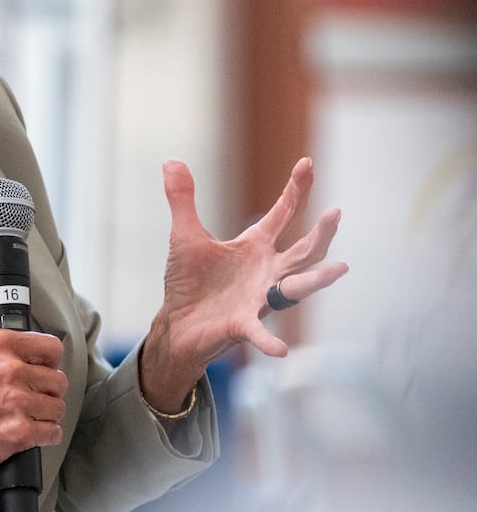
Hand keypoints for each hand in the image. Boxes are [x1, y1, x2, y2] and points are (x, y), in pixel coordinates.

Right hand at [0, 329, 66, 484]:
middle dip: (48, 390)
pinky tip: (33, 433)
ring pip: (57, 407)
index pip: (50, 346)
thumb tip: (13, 356)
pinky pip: (52, 432)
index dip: (50, 360)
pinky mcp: (19, 432)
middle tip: (36, 396)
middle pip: (58, 379)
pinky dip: (45, 435)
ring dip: (47, 414)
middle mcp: (9, 371)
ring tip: (30, 416)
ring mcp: (16, 402)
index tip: (46, 367)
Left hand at [139, 157, 348, 411]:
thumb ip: (182, 200)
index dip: (296, 190)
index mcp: (255, 247)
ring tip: (340, 269)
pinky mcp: (243, 324)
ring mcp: (260, 298)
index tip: (307, 163)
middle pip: (304, 251)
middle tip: (335, 213)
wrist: (179, 323)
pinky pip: (260, 333)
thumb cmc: (189, 282)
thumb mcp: (185, 236)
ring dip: (317, 280)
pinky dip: (269, 341)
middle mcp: (267, 271)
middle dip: (320, 233)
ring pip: (296, 287)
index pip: (283, 214)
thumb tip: (171, 161)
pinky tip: (281, 351)